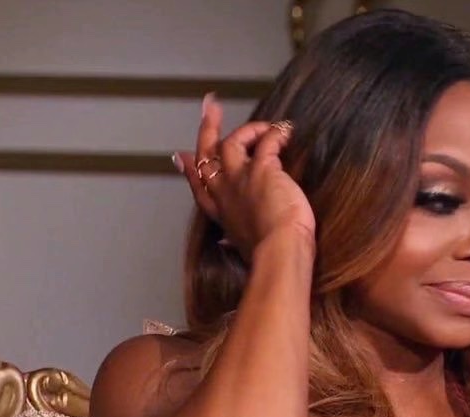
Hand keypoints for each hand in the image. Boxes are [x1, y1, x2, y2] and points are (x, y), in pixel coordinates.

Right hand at [173, 94, 315, 261]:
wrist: (278, 251)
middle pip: (207, 155)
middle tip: (209, 109)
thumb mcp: (243, 246)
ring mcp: (240, 178)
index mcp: (221, 212)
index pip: (200, 186)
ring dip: (245, 129)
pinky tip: (285, 132)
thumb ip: (233, 239)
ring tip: (263, 124)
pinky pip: (265, 141)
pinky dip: (275, 133)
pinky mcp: (262, 169)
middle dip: (207, 130)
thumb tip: (224, 244)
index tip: (184, 155)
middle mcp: (225, 192)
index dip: (190, 169)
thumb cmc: (267, 253)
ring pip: (230, 142)